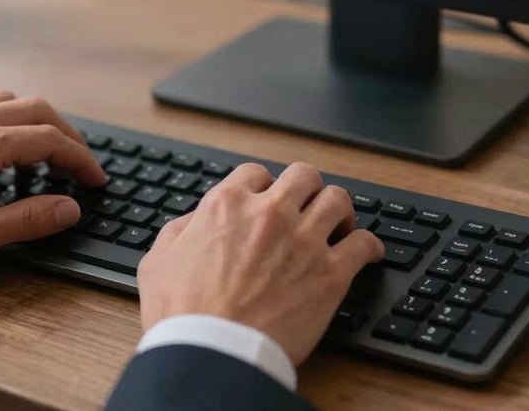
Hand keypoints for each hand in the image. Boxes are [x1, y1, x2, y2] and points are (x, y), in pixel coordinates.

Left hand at [0, 91, 106, 269]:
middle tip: (79, 164)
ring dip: (34, 122)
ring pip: (9, 100)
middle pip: (38, 109)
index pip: (50, 140)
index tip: (96, 178)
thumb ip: (26, 220)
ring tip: (38, 158)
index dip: (81, 159)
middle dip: (66, 135)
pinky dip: (1, 118)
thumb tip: (69, 208)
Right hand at [138, 162, 383, 365]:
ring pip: (337, 200)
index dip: (264, 185)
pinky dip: (369, 245)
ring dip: (339, 210)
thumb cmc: (182, 316)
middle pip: (303, 175)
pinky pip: (363, 244)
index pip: (257, 173)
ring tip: (339, 223)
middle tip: (308, 205)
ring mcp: (304, 240)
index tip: (269, 199)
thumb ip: (180, 230)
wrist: (212, 356)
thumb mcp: (159, 261)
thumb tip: (195, 220)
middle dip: (306, 188)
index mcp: (228, 205)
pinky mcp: (330, 274)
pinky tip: (368, 252)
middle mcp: (270, 213)